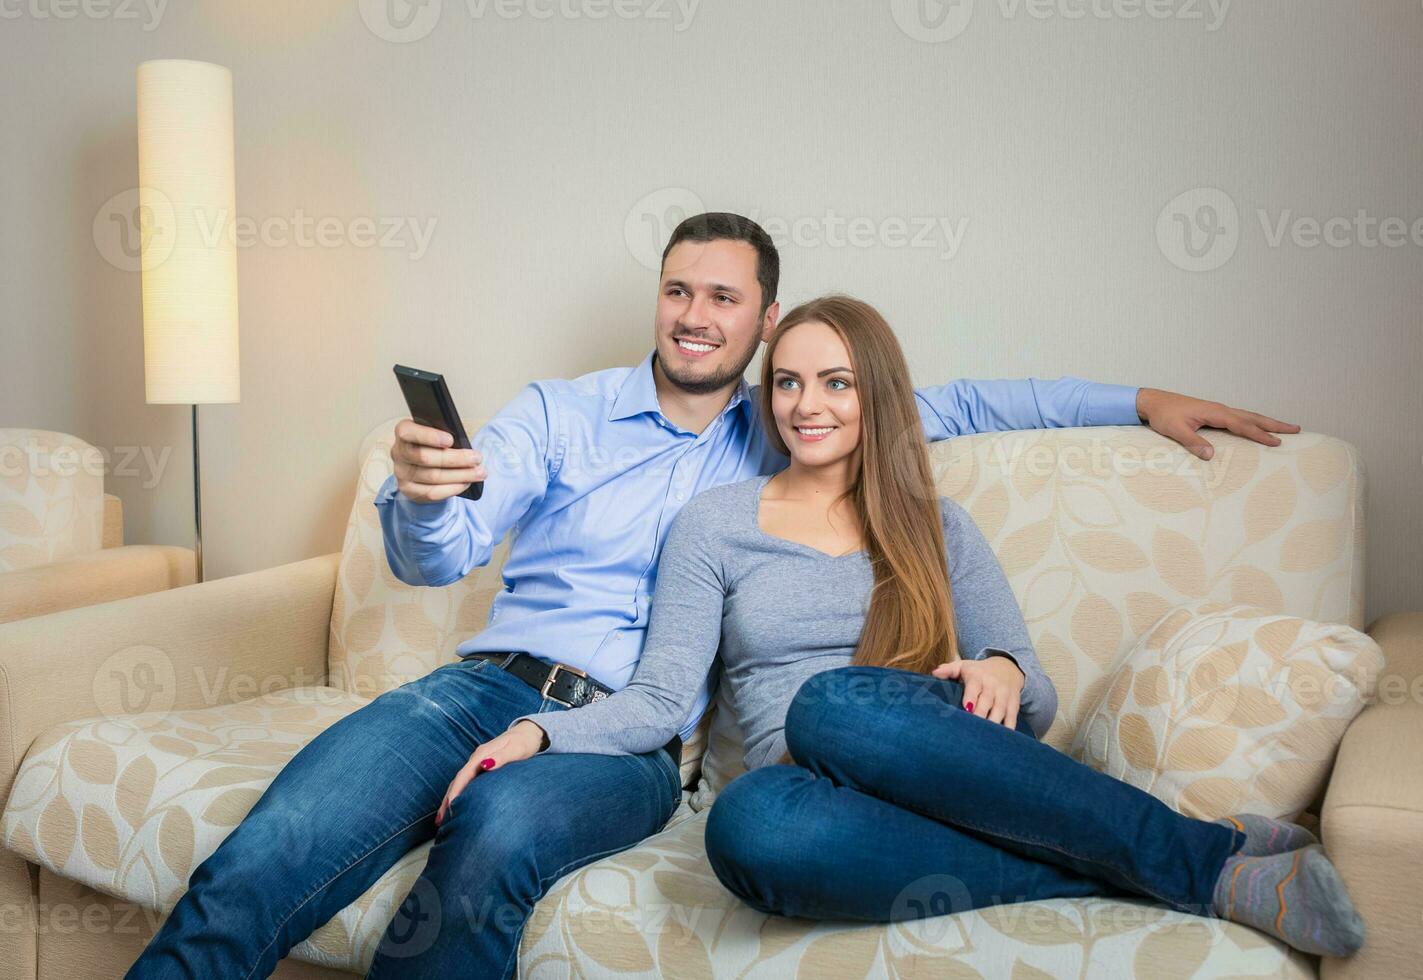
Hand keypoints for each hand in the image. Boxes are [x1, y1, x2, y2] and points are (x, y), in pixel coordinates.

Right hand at [391, 418, 486, 503]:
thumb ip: (444, 435)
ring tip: (479, 473)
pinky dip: (452, 488)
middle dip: (455, 459)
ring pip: (432, 476)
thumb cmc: (433, 443)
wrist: (420, 465)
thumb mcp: (437, 433)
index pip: (408, 432)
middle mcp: (398, 452)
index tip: (451, 440)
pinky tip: (466, 483)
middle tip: (477, 459)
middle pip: (425, 457)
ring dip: (460, 475)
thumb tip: (463, 446)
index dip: (429, 436)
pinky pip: (432, 492)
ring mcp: (401, 473)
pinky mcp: (408, 490)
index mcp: (404, 432)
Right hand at [435, 720, 546, 825]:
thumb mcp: (516, 749)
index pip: (464, 775)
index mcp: (482, 754)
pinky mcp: (480, 767)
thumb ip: (501, 757)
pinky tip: (456, 804)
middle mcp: (476, 758)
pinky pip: (466, 782)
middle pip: (457, 780)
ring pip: (459, 782)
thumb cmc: (523, 743)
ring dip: (449, 799)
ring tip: (441, 819)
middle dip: (447, 799)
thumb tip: (485, 765)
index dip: (456, 791)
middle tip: (440, 820)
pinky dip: (458, 794)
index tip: (451, 806)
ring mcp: (477, 763)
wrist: (527, 733)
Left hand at [931, 657, 1024, 727]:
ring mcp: (1004, 694)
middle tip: (972, 728)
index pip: (974, 687)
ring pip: (1000, 710)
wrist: (1008, 667)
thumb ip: (949, 670)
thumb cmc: (979, 671)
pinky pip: (1012, 716)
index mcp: (978, 676)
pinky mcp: (1014, 702)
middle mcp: (992, 685)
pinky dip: (1009, 727)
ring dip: (994, 722)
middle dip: (981, 714)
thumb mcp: (964, 666)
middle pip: (987, 701)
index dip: (971, 697)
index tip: (966, 708)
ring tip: (985, 736)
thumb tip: (935, 673)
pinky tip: (1002, 738)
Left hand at [1135, 388, 1299, 460]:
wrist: (1154, 401)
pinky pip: (1239, 418)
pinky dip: (1253, 422)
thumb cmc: (1164, 415)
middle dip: (1275, 424)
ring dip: (1267, 422)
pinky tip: (1257, 428)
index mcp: (1215, 412)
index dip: (1260, 434)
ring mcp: (1218, 410)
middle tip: (1297, 429)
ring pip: (1248, 416)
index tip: (1277, 442)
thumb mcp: (1176, 430)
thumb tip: (1211, 455)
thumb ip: (1193, 442)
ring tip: (1286, 428)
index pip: (1242, 425)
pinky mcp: (1214, 413)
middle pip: (1253, 417)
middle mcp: (1220, 409)